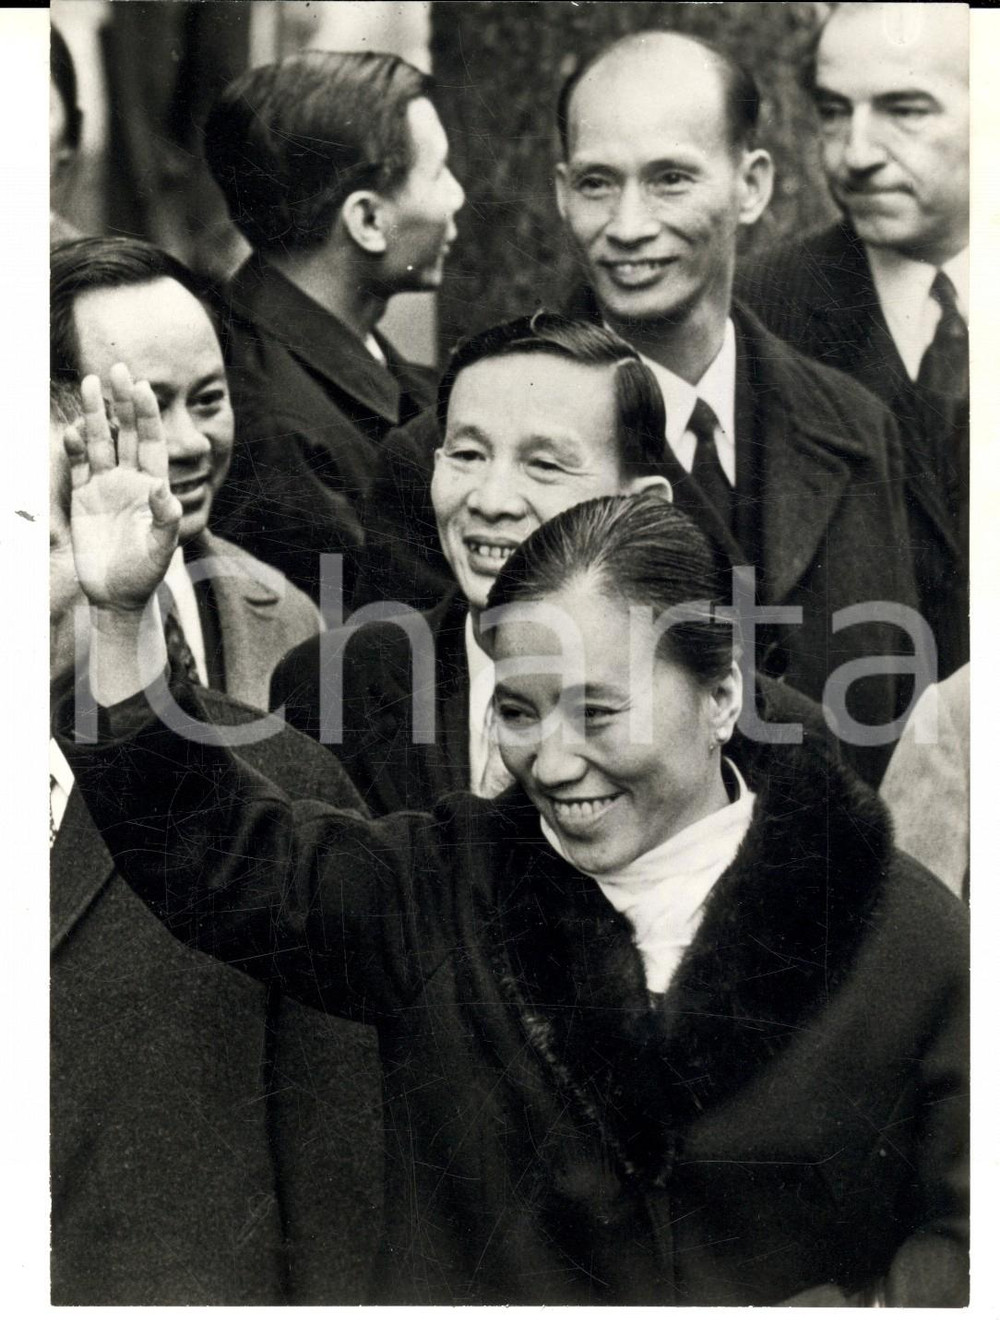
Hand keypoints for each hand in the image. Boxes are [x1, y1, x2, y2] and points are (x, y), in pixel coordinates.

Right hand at [64, 365, 181, 610]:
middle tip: (117, 368)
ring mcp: (106, 488)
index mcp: (154, 487)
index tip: (143, 386)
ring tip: (90, 382)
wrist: (117, 596)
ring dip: (94, 415)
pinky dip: (75, 447)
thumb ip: (165, 521)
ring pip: (100, 442)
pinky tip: (73, 429)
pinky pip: (79, 466)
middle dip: (122, 402)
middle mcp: (131, 481)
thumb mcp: (161, 550)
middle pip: (126, 433)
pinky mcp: (84, 498)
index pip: (152, 443)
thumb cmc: (145, 574)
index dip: (148, 416)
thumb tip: (165, 490)